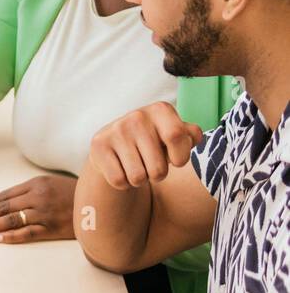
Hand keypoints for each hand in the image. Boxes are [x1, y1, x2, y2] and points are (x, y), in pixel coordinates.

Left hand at [0, 174, 76, 243]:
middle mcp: (38, 197)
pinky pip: (27, 233)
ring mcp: (45, 213)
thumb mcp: (49, 184)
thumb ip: (28, 192)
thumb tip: (1, 204)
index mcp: (35, 184)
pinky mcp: (53, 228)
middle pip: (2, 208)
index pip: (3, 196)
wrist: (102, 201)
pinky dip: (9, 236)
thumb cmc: (72, 193)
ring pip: (11, 220)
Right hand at [88, 102, 202, 190]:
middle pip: (158, 168)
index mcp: (160, 110)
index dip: (181, 157)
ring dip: (140, 180)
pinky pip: (118, 180)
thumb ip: (190, 135)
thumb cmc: (154, 142)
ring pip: (138, 177)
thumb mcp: (173, 135)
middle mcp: (137, 116)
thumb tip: (194, 136)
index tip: (176, 159)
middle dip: (158, 175)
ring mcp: (116, 131)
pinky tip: (121, 168)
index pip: (177, 137)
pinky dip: (123, 182)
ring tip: (137, 167)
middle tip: (151, 165)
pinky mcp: (99, 145)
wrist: (116, 145)